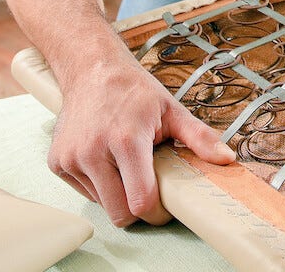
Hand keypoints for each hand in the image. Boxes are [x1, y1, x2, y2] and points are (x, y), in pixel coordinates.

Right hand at [48, 60, 236, 225]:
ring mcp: (71, 159)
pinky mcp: (57, 163)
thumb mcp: (172, 110)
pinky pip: (85, 192)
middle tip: (149, 189)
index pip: (140, 201)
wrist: (92, 70)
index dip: (157, 212)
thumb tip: (227, 159)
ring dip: (118, 194)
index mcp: (125, 140)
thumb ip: (200, 137)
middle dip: (138, 209)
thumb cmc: (133, 91)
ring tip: (126, 165)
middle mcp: (93, 152)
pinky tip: (107, 161)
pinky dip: (99, 185)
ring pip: (102, 204)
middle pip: (119, 212)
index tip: (165, 206)